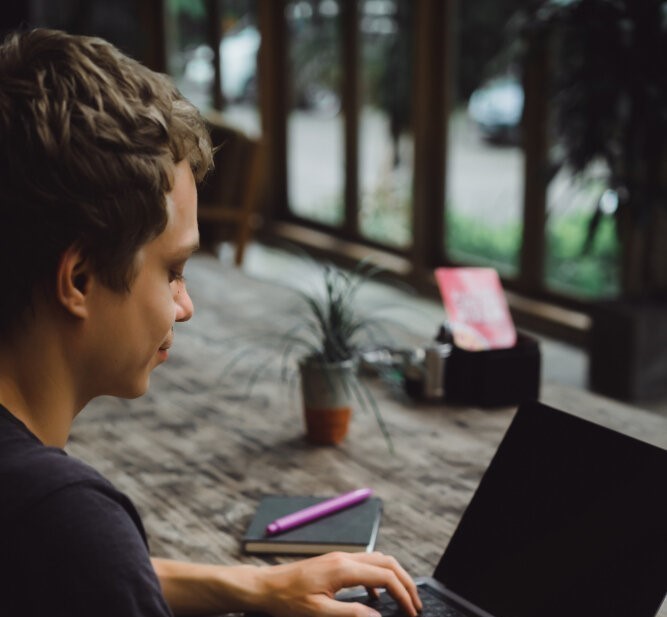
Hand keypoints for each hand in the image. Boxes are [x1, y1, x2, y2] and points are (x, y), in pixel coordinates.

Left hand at [255, 551, 421, 616]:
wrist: (265, 586)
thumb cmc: (287, 600)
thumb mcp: (320, 613)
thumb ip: (352, 613)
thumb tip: (378, 616)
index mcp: (344, 569)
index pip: (385, 577)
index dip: (403, 595)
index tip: (412, 613)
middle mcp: (345, 557)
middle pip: (387, 563)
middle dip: (406, 582)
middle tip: (416, 604)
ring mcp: (339, 557)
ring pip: (378, 560)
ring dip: (394, 577)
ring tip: (402, 599)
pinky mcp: (334, 562)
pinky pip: (365, 564)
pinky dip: (378, 577)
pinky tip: (375, 597)